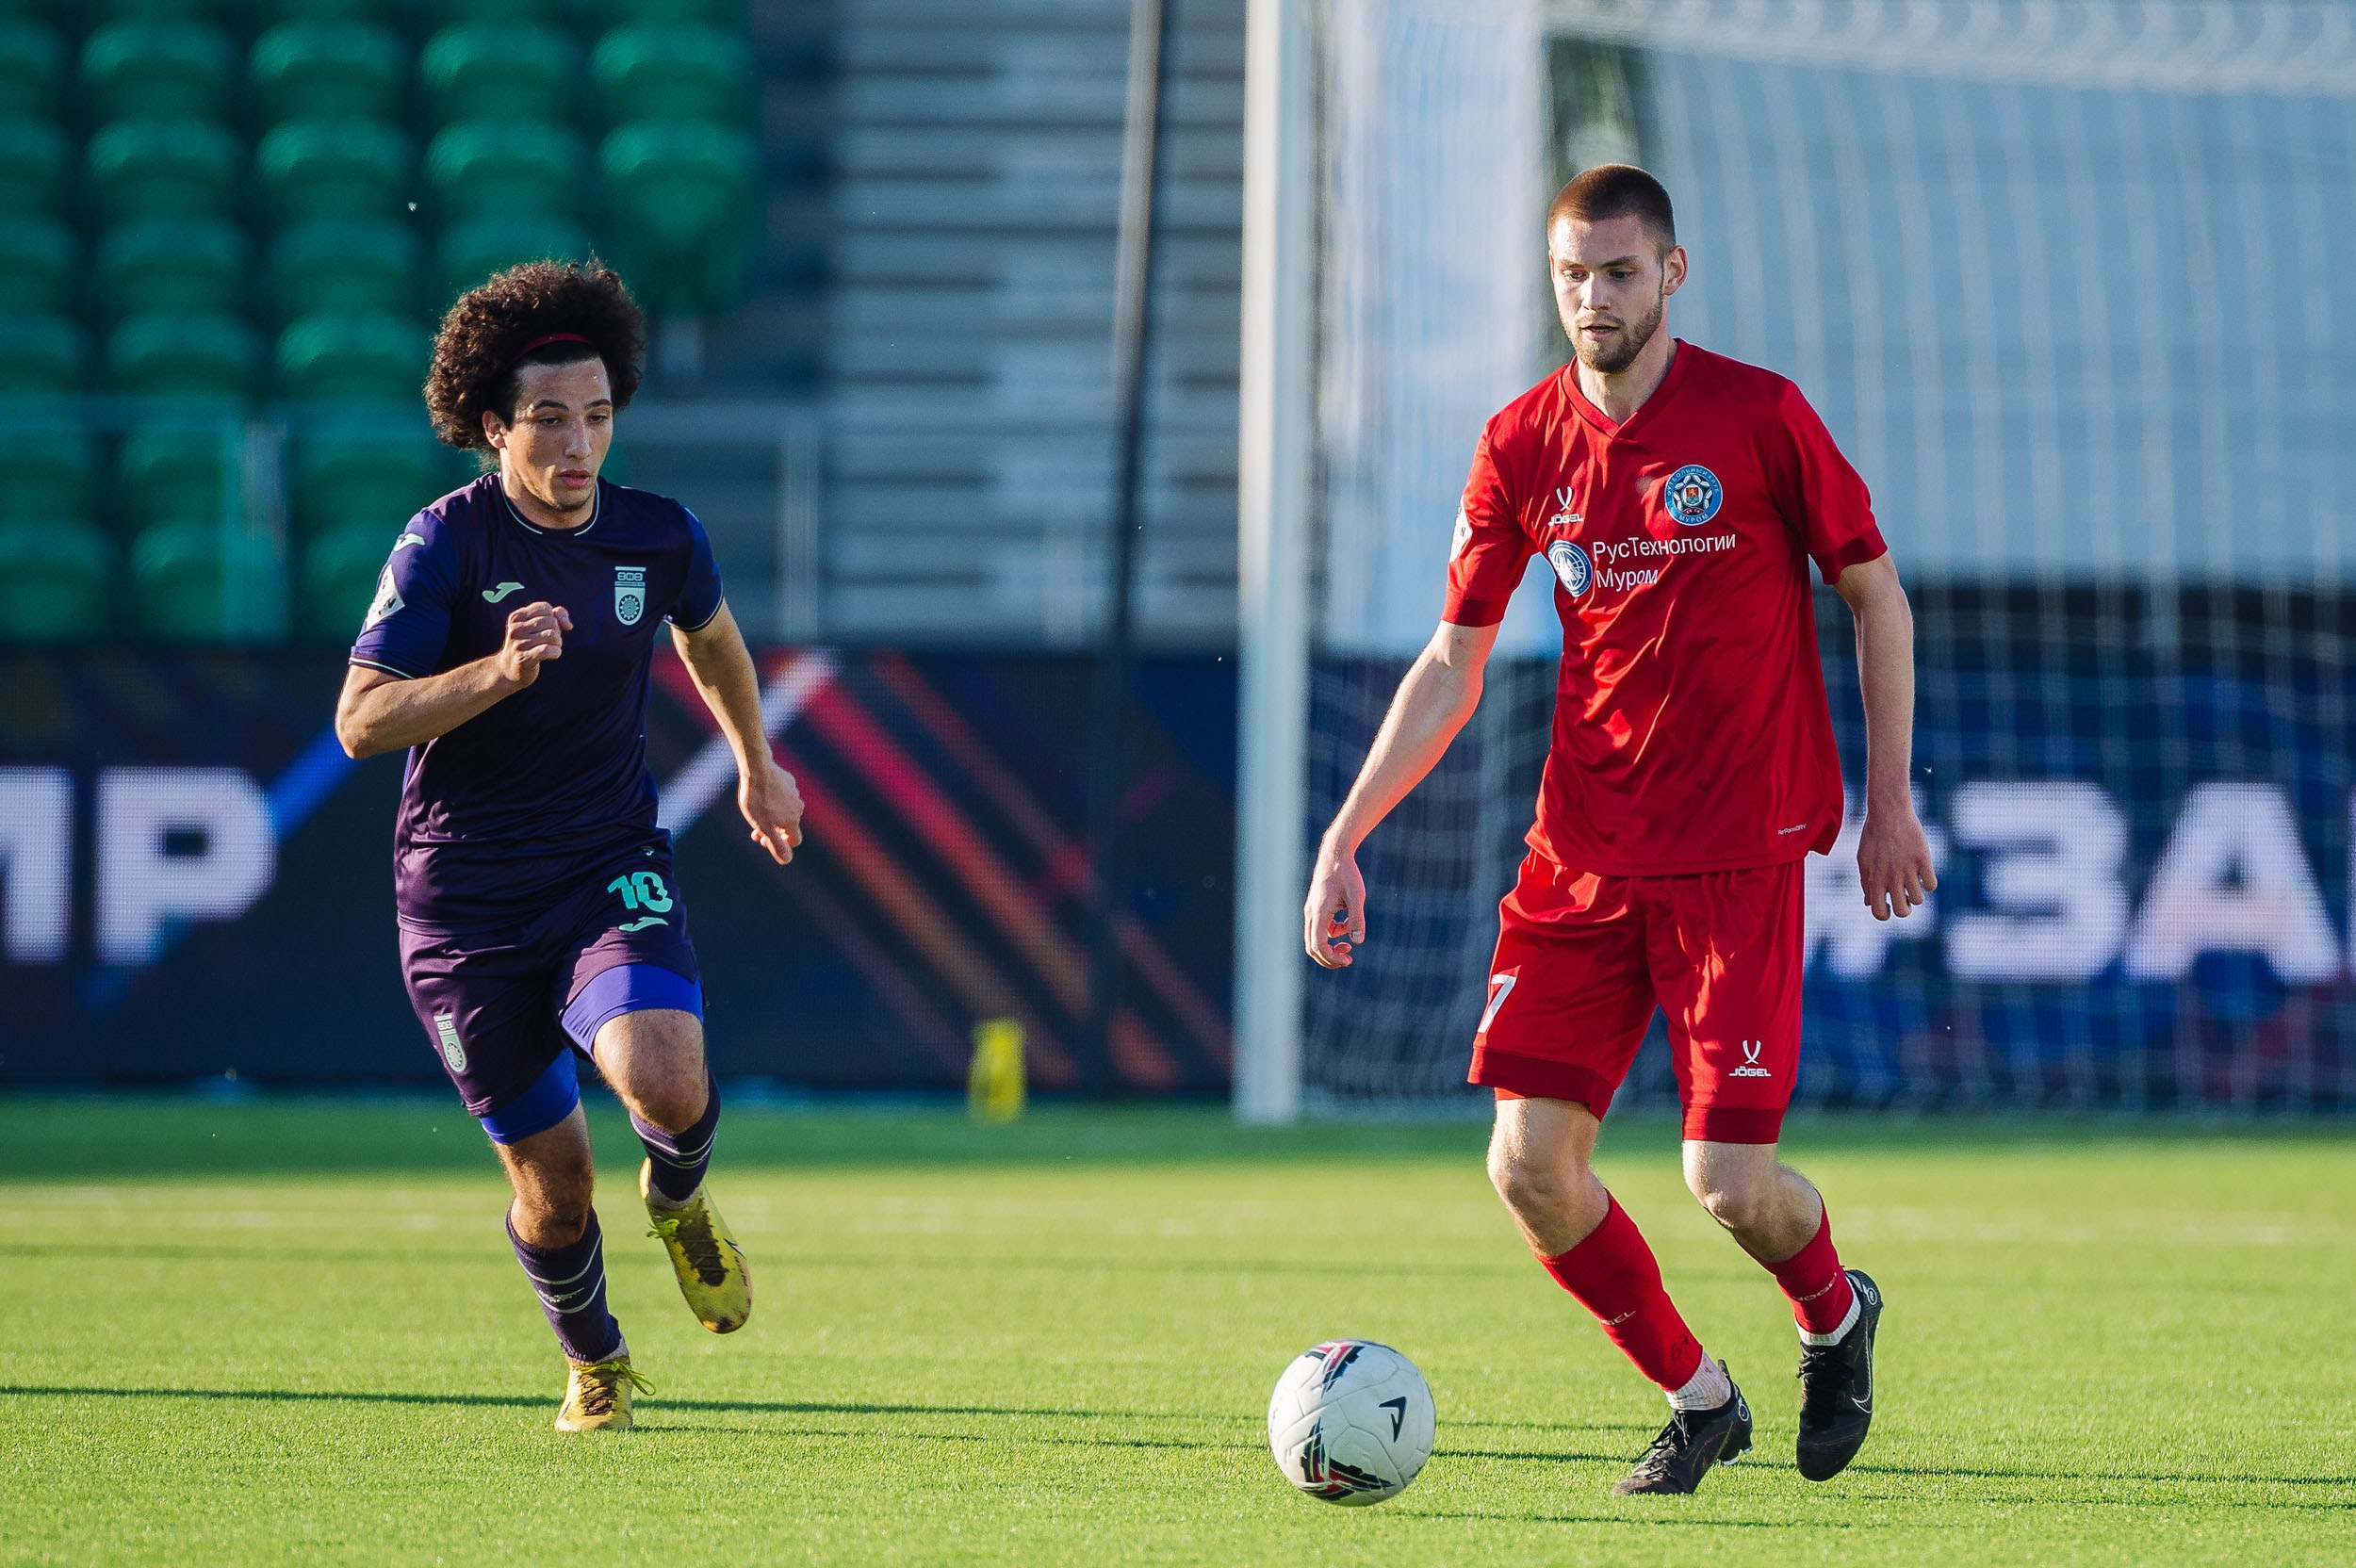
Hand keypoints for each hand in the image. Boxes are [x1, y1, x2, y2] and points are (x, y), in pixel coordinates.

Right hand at [496, 602, 570, 687]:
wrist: (510, 668)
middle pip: (552, 622)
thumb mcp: (540, 625)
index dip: (553, 618)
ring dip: (558, 643)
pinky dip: (556, 652)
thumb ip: (558, 616)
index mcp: (517, 616)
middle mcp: (515, 628)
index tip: (546, 628)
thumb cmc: (530, 643)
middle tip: (549, 641)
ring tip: (551, 648)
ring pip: (552, 636)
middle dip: (557, 631)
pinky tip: (553, 654)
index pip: (546, 608)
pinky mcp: (524, 659)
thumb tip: (568, 625)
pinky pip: (548, 650)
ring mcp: (518, 644)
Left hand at [740, 755, 804, 864]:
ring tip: (755, 811)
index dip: (782, 844)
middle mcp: (798, 808)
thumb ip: (775, 844)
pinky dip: (774, 800)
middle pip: (789, 825)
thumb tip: (787, 860)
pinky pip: (783, 796)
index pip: (795, 840)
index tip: (766, 839)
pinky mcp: (789, 782)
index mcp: (793, 820)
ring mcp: (794, 793)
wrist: (757, 768)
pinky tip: (761, 794)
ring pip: (785, 810)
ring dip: (773, 815)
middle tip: (755, 830)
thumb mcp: (763, 826)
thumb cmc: (757, 799)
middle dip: (773, 830)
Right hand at [1303, 843, 1366, 968]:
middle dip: (1328, 958)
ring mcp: (1311, 910)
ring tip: (1349, 945)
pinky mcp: (1315, 907)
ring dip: (1330, 946)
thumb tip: (1358, 941)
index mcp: (1319, 913)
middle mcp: (1311, 913)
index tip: (1348, 960)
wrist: (1335, 854)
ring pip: (1314, 938)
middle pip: (1311, 946)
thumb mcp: (1356, 896)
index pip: (1318, 945)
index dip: (1331, 957)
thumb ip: (1357, 919)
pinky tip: (1346, 923)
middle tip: (1347, 960)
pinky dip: (1332, 932)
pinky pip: (1320, 927)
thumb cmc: (1346, 873)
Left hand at [1857, 799, 1936, 920]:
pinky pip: (1931, 884)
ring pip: (1919, 900)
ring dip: (1917, 895)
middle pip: (1903, 911)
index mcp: (1874, 879)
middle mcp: (1891, 877)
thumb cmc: (1874, 836)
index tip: (1889, 906)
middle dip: (1904, 908)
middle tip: (1905, 897)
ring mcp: (1908, 869)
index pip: (1879, 912)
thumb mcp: (1864, 860)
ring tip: (1913, 882)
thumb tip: (1868, 903)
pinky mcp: (1923, 859)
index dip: (1885, 914)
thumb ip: (1866, 883)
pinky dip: (1929, 883)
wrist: (1888, 812)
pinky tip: (1923, 873)